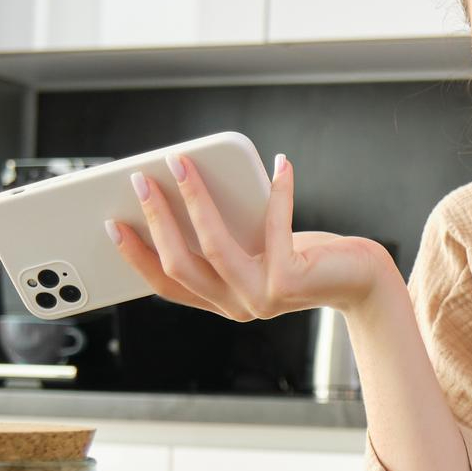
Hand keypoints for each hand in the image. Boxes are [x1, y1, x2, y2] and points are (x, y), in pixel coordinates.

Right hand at [110, 153, 395, 319]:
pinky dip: (276, 191)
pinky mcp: (289, 282)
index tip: (112, 224)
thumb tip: (184, 184)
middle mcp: (237, 307)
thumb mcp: (255, 244)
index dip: (137, 256)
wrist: (359, 279)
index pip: (166, 284)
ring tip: (183, 164)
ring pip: (214, 247)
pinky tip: (280, 163)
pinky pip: (274, 227)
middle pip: (181, 264)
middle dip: (157, 218)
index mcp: (221, 301)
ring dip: (195, 200)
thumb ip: (223, 231)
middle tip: (142, 179)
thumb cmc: (304, 255)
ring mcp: (261, 298)